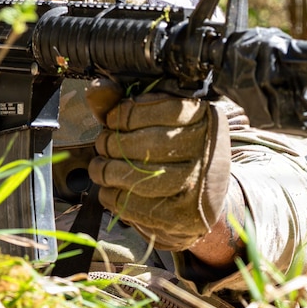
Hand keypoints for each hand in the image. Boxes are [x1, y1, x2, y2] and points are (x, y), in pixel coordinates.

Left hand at [85, 79, 230, 250]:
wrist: (203, 201)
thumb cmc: (174, 154)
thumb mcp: (158, 123)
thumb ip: (128, 108)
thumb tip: (96, 90)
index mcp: (206, 118)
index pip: (165, 109)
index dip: (127, 114)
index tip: (110, 120)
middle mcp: (210, 151)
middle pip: (151, 144)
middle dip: (114, 144)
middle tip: (102, 146)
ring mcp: (201, 187)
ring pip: (143, 177)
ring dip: (109, 173)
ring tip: (99, 169)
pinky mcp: (186, 217)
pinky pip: (140, 206)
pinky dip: (115, 198)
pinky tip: (109, 191)